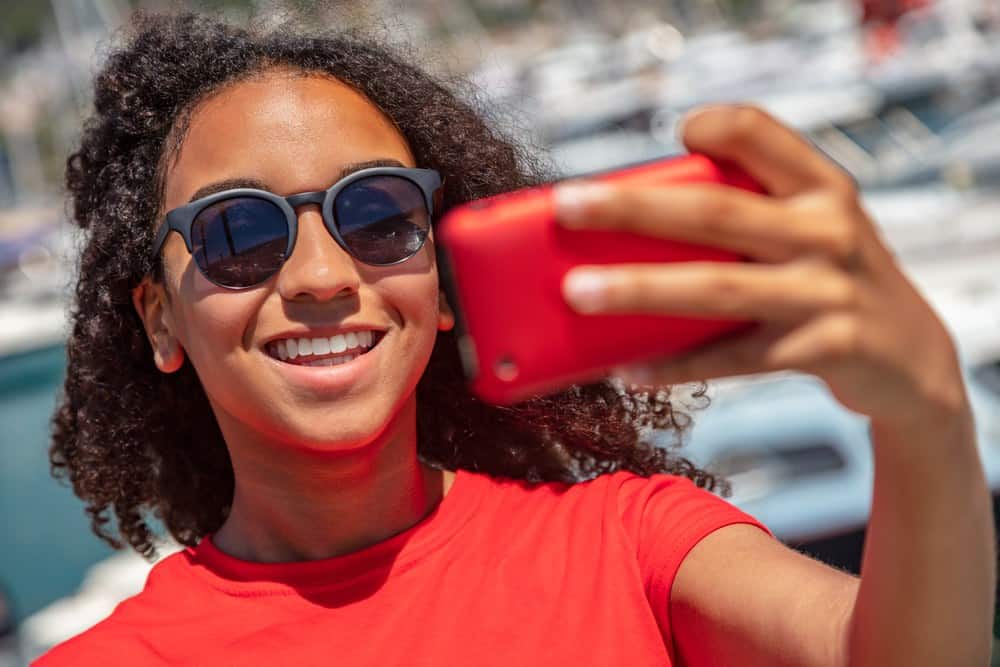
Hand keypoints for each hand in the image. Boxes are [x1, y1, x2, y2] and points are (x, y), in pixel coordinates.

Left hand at [556, 105, 968, 430]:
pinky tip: (629, 368)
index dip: (717, 125)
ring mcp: (827, 291)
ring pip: (715, 287)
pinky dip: (676, 364)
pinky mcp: (823, 349)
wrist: (911, 359)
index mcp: (821, 188)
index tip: (674, 133)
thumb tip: (624, 240)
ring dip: (638, 289)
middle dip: (633, 208)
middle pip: (714, 211)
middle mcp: (828, 230)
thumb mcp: (809, 234)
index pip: (764, 134)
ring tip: (576, 293)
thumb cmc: (830, 282)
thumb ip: (746, 221)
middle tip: (567, 206)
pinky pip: (732, 358)